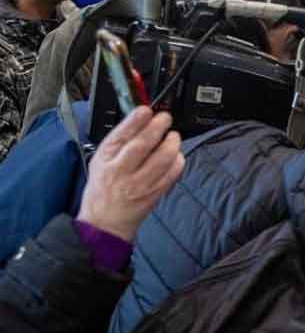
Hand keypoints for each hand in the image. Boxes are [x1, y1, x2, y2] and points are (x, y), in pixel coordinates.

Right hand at [77, 107, 184, 242]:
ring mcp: (139, 184)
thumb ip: (117, 144)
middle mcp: (121, 171)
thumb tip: (138, 121)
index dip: (135, 120)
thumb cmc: (102, 190)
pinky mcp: (154, 194)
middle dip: (157, 127)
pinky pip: (171, 175)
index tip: (146, 110)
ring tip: (173, 136)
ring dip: (172, 143)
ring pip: (162, 159)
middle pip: (143, 144)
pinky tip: (177, 155)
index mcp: (105, 160)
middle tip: (165, 118)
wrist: (104, 223)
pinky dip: (178, 161)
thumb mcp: (99, 162)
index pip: (120, 135)